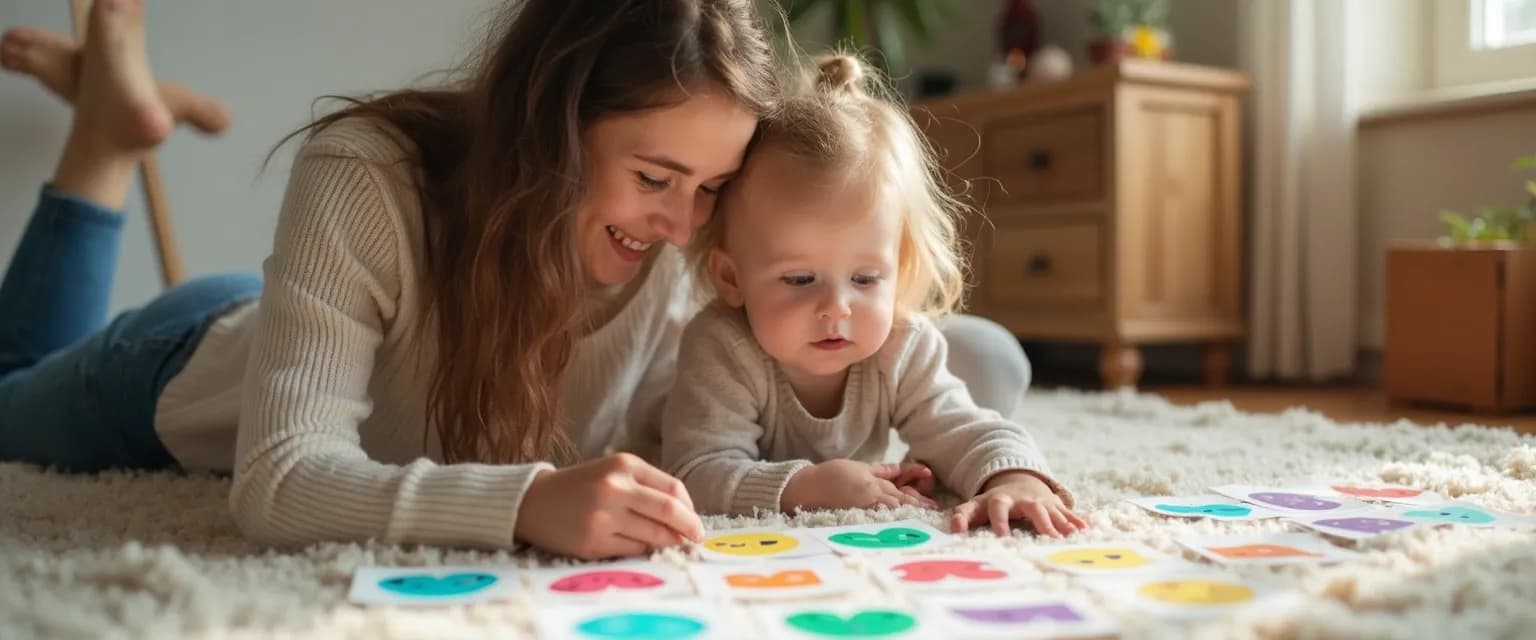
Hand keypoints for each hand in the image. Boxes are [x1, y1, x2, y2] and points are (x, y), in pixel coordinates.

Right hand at [515, 453, 704, 559]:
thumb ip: (649, 487)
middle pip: (670, 512)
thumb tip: (687, 518)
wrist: (533, 502)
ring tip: (673, 543)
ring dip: (670, 542)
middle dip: (690, 528)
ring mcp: (602, 517)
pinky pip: (634, 550)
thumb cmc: (582, 486)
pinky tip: (642, 546)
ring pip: (654, 536)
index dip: (690, 508)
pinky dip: (644, 550)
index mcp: (623, 465)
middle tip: (697, 538)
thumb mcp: (614, 472)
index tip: (695, 521)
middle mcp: (614, 488)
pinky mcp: (593, 543)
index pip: (673, 489)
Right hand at [781, 460, 938, 512]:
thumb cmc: (829, 475)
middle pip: (899, 501)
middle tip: (933, 515)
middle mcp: (871, 492)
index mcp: (873, 480)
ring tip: (921, 523)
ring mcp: (863, 505)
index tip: (931, 505)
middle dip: (917, 508)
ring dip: (906, 516)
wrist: (805, 486)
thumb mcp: (857, 467)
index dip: (917, 497)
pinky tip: (898, 528)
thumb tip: (897, 470)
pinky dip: (889, 523)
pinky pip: (875, 520)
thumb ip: (879, 470)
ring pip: (890, 511)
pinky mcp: (853, 515)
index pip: (900, 490)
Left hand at [950, 470, 1085, 537]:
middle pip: (1033, 510)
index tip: (1002, 538)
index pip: (998, 509)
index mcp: (1001, 500)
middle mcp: (1023, 500)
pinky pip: (1067, 513)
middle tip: (1050, 540)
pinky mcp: (1054, 505)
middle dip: (1041, 524)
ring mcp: (1041, 502)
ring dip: (1062, 525)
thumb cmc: (993, 501)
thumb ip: (962, 516)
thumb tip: (954, 532)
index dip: (1000, 521)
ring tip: (1070, 538)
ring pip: (1053, 512)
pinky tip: (1084, 531)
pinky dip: (1075, 521)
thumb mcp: (975, 505)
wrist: (1017, 480)